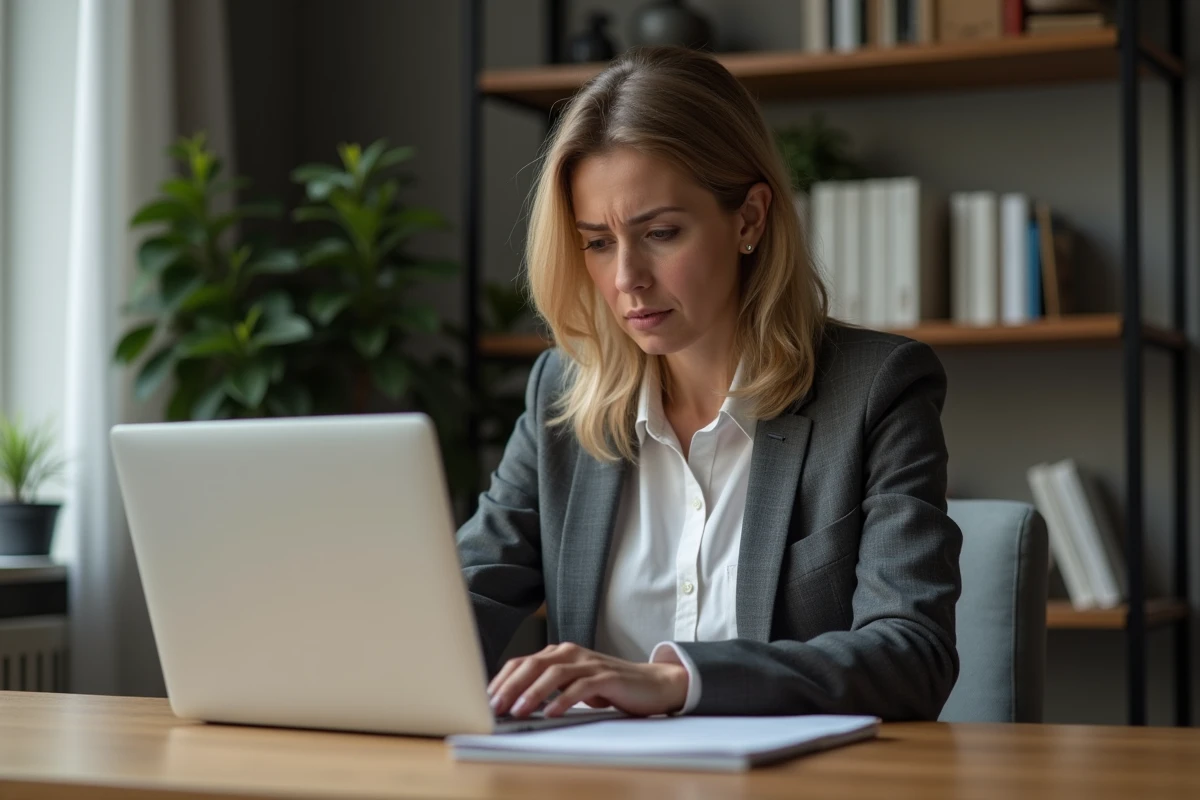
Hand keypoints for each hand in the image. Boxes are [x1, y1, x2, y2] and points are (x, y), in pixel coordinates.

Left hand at [487, 642, 688, 717]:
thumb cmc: (609, 686)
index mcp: (560, 653)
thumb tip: (514, 704)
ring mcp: (591, 663)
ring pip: (554, 674)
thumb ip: (549, 688)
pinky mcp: (608, 677)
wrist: (652, 684)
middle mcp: (572, 653)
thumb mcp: (573, 685)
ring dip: (533, 693)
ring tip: (518, 710)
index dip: (502, 680)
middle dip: (511, 686)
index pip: (523, 662)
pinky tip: (552, 713)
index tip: (487, 699)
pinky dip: (564, 700)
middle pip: (534, 664)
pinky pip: (581, 687)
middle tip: (495, 706)